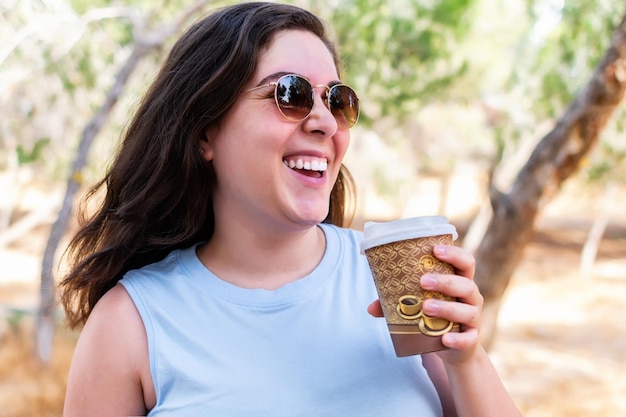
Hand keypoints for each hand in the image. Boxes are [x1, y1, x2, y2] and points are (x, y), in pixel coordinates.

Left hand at [367, 244, 482, 363]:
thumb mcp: (418, 306)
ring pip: (468, 311)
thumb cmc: (434, 316)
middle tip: (423, 281)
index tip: (435, 249)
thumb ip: (395, 304)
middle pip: (466, 285)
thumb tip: (370, 307)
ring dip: (447, 308)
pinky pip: (468, 339)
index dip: (454, 254)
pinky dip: (458, 339)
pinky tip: (445, 338)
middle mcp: (470, 298)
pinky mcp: (471, 340)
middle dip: (445, 281)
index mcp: (459, 282)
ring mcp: (473, 319)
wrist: (452, 348)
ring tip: (426, 307)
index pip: (465, 262)